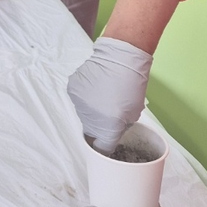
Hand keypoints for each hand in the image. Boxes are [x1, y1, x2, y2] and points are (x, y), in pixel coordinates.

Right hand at [67, 37, 151, 152]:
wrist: (120, 58)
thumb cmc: (132, 85)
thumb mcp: (134, 113)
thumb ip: (120, 127)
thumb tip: (111, 131)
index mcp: (109, 126)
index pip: (101, 148)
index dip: (105, 147)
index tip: (107, 143)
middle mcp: (91, 117)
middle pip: (90, 132)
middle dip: (98, 129)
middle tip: (107, 115)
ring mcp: (79, 103)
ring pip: (83, 116)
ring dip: (91, 112)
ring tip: (101, 98)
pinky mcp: (72, 89)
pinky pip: (78, 101)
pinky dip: (85, 98)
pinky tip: (94, 88)